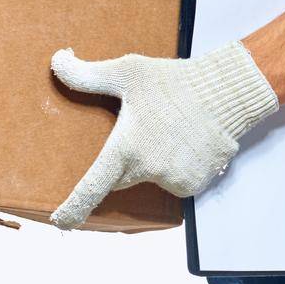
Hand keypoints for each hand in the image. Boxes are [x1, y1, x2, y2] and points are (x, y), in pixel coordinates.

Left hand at [48, 40, 279, 229]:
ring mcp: (174, 180)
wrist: (227, 92)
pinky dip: (178, 169)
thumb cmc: (174, 82)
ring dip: (155, 164)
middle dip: (124, 163)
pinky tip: (187, 145)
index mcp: (125, 149)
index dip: (73, 209)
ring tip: (169, 135)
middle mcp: (148, 170)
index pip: (91, 189)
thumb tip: (57, 60)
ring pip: (152, 180)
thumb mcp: (128, 72)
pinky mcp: (196, 183)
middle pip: (122, 179)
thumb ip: (88, 74)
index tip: (61, 223)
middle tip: (141, 134)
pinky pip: (177, 182)